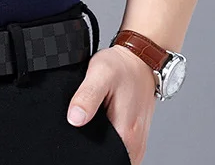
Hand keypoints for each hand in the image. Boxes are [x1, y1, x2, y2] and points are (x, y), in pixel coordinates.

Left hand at [66, 44, 156, 163]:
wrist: (140, 59)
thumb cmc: (122, 66)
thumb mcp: (100, 74)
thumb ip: (87, 97)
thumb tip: (74, 119)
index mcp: (127, 135)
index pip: (102, 159)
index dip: (85, 152)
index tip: (76, 137)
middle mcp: (135, 144)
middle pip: (106, 158)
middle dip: (90, 147)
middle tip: (81, 123)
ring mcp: (136, 142)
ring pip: (112, 155)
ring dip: (98, 143)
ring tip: (89, 121)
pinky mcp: (134, 136)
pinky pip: (117, 148)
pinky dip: (106, 139)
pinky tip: (97, 123)